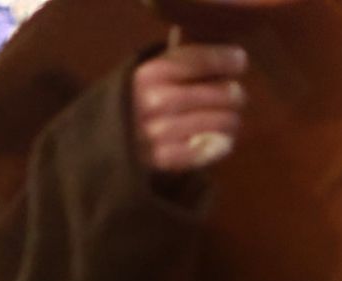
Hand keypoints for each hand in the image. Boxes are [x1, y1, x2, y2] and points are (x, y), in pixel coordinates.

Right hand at [131, 43, 248, 172]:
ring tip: (228, 120)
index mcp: (152, 73)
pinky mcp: (163, 159)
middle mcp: (155, 100)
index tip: (240, 63)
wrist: (101, 143)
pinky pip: (210, 149)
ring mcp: (159, 132)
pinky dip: (221, 145)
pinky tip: (220, 140)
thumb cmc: (137, 102)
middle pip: (221, 93)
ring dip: (231, 121)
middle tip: (233, 98)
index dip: (229, 60)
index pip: (204, 60)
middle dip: (234, 95)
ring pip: (222, 122)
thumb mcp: (150, 73)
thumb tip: (229, 61)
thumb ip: (182, 63)